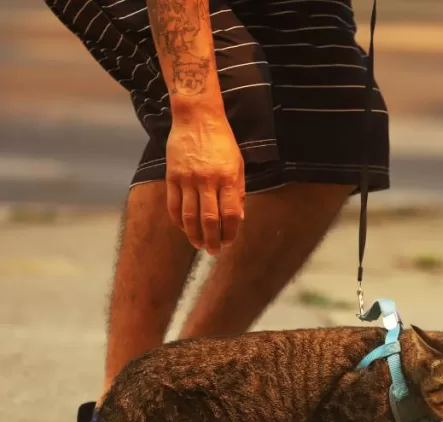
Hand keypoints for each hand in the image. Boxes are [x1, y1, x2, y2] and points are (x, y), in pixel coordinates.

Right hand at [165, 115, 245, 254]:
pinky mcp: (172, 176)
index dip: (230, 232)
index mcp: (227, 178)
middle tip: (214, 251)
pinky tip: (184, 228)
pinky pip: (174, 204)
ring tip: (199, 244)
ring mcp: (187, 179)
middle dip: (212, 239)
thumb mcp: (238, 164)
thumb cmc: (222, 141)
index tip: (229, 242)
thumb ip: (238, 192)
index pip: (229, 214)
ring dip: (194, 234)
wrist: (196, 118)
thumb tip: (237, 218)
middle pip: (209, 219)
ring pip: (189, 215)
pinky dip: (178, 220)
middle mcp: (207, 180)